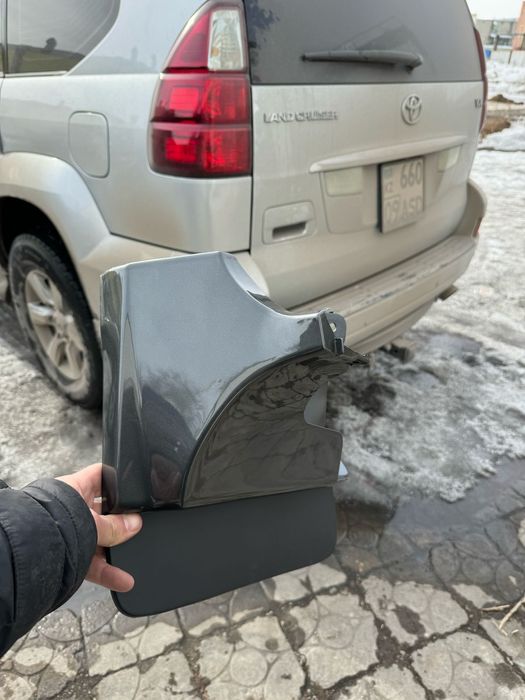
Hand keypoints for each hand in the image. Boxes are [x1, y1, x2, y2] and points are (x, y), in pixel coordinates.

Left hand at [57, 463, 141, 592]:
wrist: (27, 555)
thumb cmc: (47, 525)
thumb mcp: (90, 521)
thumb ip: (114, 525)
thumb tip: (134, 524)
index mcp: (75, 488)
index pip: (101, 476)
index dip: (118, 480)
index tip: (133, 488)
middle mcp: (72, 508)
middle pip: (104, 512)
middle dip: (119, 522)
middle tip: (135, 528)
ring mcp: (71, 532)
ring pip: (99, 539)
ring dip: (114, 551)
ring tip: (131, 560)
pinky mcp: (69, 555)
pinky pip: (92, 562)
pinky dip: (107, 571)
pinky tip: (121, 579)